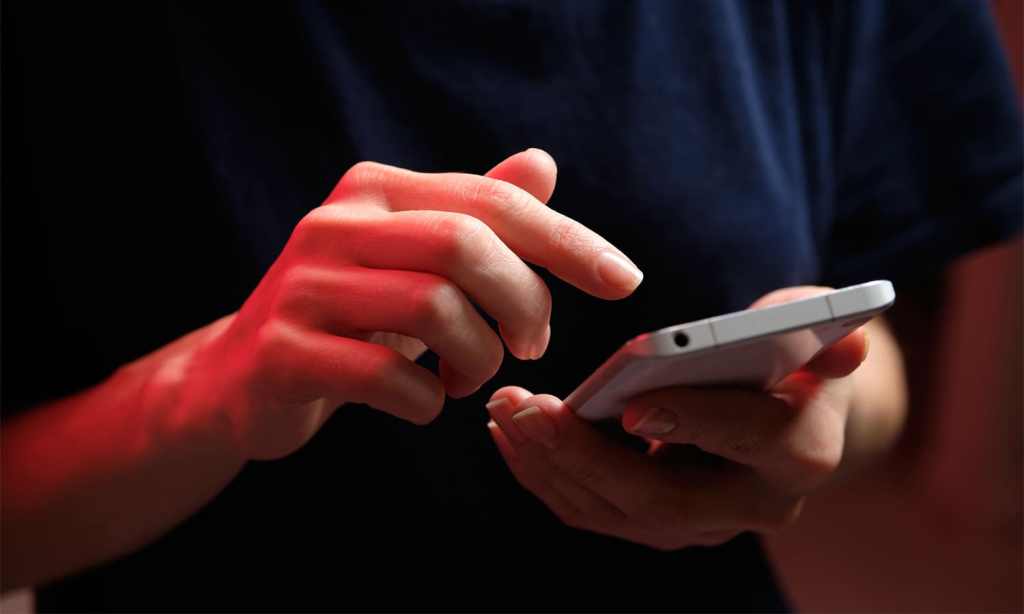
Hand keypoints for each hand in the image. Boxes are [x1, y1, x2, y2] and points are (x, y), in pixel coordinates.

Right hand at [177, 149, 643, 460]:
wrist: (242, 377)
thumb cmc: (351, 316)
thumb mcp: (414, 261)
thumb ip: (475, 214)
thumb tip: (542, 165)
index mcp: (375, 190)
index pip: (490, 200)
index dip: (566, 241)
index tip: (623, 281)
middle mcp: (335, 224)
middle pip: (463, 245)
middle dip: (522, 302)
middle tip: (531, 345)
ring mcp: (303, 287)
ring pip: (432, 308)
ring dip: (478, 358)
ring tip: (472, 377)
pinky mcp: (285, 351)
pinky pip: (387, 376)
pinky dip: (427, 400)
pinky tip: (425, 402)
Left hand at [486, 287, 867, 549]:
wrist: (788, 415)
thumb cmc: (794, 357)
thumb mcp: (816, 331)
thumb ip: (825, 332)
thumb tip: (848, 343)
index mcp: (801, 452)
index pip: (751, 441)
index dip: (696, 422)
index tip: (633, 404)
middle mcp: (753, 506)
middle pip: (662, 498)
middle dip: (584, 455)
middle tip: (525, 408)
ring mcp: (702, 524)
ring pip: (614, 513)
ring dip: (549, 465)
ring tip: (504, 412)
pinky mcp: (658, 524)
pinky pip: (594, 511)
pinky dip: (547, 476)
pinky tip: (512, 434)